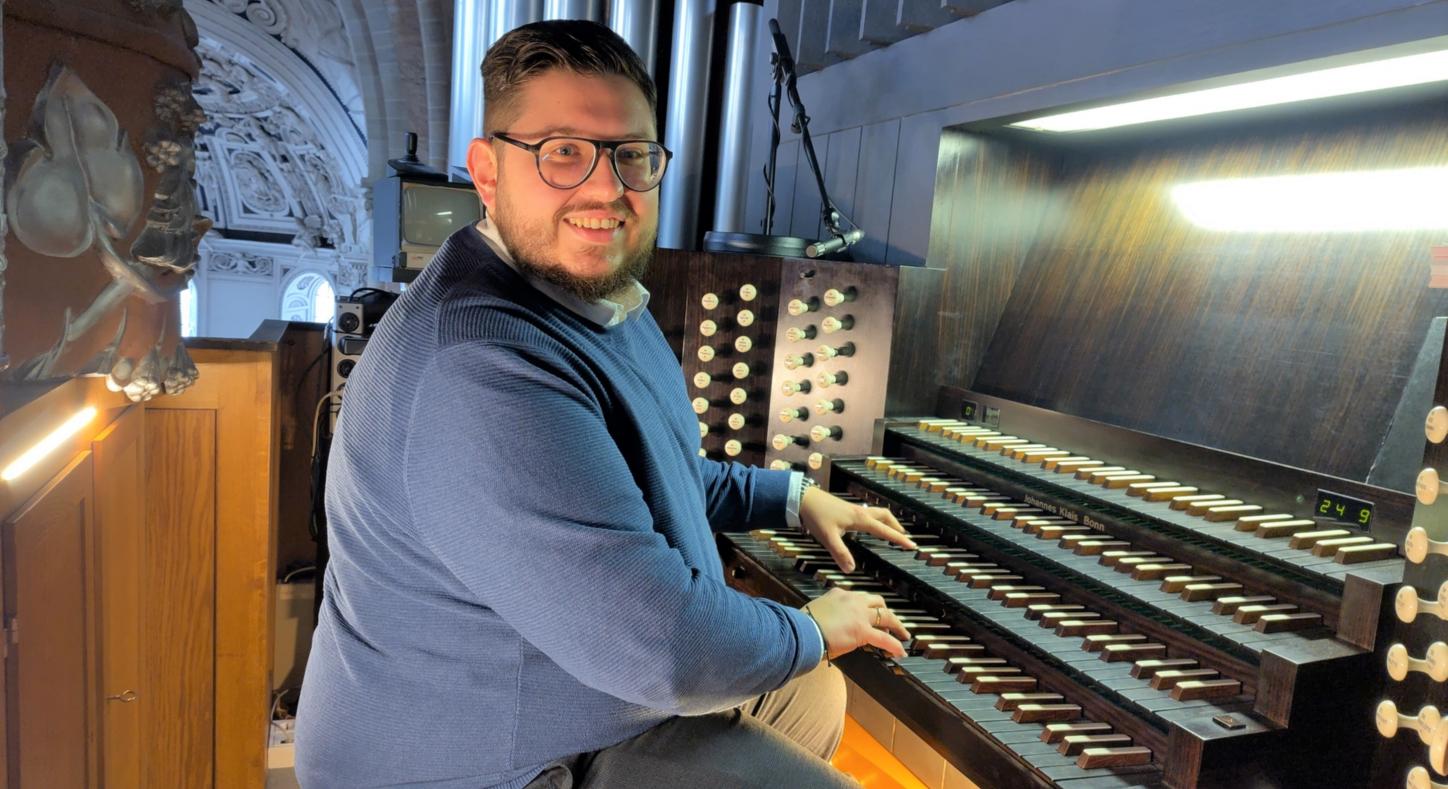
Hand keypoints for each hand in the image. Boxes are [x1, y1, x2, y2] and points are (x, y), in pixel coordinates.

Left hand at [800, 486, 915, 571]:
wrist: (803, 498)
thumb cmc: (816, 516)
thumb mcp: (828, 537)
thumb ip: (840, 553)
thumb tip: (851, 570)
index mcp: (860, 519)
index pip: (884, 530)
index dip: (899, 538)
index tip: (912, 545)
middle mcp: (860, 512)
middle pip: (885, 517)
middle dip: (897, 527)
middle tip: (905, 538)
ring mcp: (854, 509)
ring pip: (877, 513)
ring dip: (887, 521)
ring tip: (892, 531)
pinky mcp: (847, 509)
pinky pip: (869, 514)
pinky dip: (876, 519)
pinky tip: (870, 526)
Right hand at [804, 587, 910, 659]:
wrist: (802, 631)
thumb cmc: (802, 625)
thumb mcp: (815, 612)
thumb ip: (825, 614)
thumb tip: (828, 625)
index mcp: (837, 594)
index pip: (858, 598)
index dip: (865, 607)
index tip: (867, 614)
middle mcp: (851, 600)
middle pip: (877, 601)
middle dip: (885, 611)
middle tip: (890, 621)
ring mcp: (859, 615)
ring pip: (885, 616)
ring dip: (896, 625)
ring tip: (902, 634)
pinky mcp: (863, 631)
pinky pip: (884, 639)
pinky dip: (895, 645)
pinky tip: (900, 651)